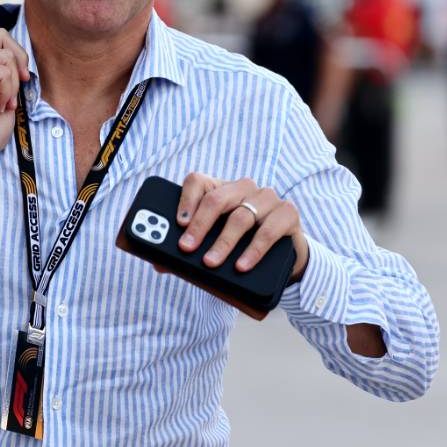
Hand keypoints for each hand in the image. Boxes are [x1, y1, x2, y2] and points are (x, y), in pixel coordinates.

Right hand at [0, 29, 29, 165]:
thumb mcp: (4, 93)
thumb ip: (6, 71)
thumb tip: (15, 56)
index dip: (16, 54)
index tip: (21, 79)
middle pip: (1, 35)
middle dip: (19, 59)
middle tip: (21, 83)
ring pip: (5, 55)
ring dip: (13, 84)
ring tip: (4, 103)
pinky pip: (1, 71)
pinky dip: (7, 91)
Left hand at [175, 173, 308, 281]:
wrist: (285, 254)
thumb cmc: (241, 246)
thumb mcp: (214, 244)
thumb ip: (189, 249)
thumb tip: (158, 263)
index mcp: (221, 189)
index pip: (198, 181)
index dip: (185, 201)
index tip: (178, 224)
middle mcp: (244, 188)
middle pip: (217, 199)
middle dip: (199, 226)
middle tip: (187, 249)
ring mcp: (267, 198)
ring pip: (241, 216)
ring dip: (223, 243)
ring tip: (211, 263)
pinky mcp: (288, 213)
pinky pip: (268, 231)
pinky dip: (253, 250)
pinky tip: (241, 265)